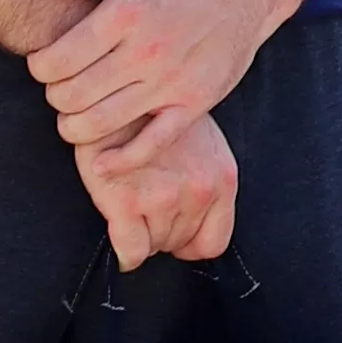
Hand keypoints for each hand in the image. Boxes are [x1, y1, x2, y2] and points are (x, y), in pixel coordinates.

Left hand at [30, 0, 270, 146]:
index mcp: (125, 14)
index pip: (58, 60)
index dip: (39, 68)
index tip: (44, 66)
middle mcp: (145, 50)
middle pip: (72, 95)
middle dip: (54, 97)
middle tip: (60, 90)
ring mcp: (170, 81)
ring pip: (100, 123)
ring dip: (73, 127)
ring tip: (75, 116)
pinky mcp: (192, 104)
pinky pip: (150, 144)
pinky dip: (120, 162)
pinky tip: (100, 163)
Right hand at [78, 107, 238, 267]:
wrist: (118, 89)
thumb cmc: (157, 114)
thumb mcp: (201, 140)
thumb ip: (205, 176)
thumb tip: (196, 214)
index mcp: (223, 177)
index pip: (213, 242)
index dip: (190, 243)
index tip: (174, 233)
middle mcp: (200, 190)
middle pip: (179, 244)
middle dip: (162, 232)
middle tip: (145, 206)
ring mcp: (164, 197)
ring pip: (153, 247)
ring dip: (141, 234)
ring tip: (131, 204)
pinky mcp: (127, 201)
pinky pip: (130, 251)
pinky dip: (125, 253)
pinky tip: (118, 231)